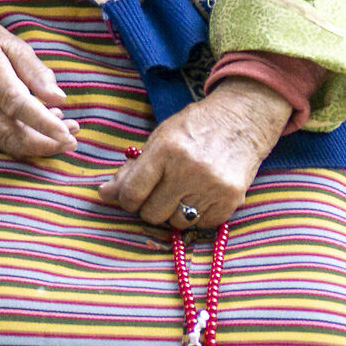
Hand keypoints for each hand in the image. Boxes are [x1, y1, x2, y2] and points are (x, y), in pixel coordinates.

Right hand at [0, 13, 78, 158]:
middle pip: (12, 135)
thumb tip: (59, 98)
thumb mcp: (12, 45)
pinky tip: (48, 124)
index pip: (17, 104)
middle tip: (73, 140)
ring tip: (68, 129)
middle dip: (46, 145)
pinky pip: (5, 140)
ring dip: (42, 144)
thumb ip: (36, 71)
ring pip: (10, 143)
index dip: (43, 123)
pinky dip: (30, 139)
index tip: (68, 134)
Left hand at [98, 78, 287, 231]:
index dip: (126, 200)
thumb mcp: (158, 140)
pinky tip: (197, 198)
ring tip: (178, 194)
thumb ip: (132, 169)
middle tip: (156, 194)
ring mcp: (212, 187)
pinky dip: (196, 216)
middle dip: (149, 207)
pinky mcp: (232, 200)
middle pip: (153, 213)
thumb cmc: (192, 129)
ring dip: (173, 213)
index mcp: (165, 150)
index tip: (130, 197)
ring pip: (177, 222)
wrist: (240, 122)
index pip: (134, 192)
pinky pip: (202, 224)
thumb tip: (104, 195)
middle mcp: (188, 170)